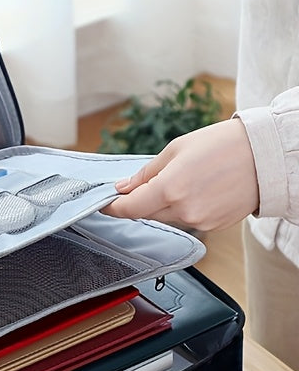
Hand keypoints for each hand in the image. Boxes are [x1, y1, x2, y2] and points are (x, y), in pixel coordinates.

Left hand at [102, 118, 259, 230]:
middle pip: (146, 213)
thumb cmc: (223, 144)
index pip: (129, 208)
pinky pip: (187, 219)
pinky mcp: (214, 226)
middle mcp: (183, 210)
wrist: (266, 155)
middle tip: (146, 183)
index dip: (113, 207)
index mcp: (170, 189)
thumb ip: (146, 173)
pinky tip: (199, 189)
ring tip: (184, 179)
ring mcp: (200, 221)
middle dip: (141, 201)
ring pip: (167, 217)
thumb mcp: (176, 149)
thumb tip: (124, 187)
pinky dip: (184, 207)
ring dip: (164, 203)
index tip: (105, 204)